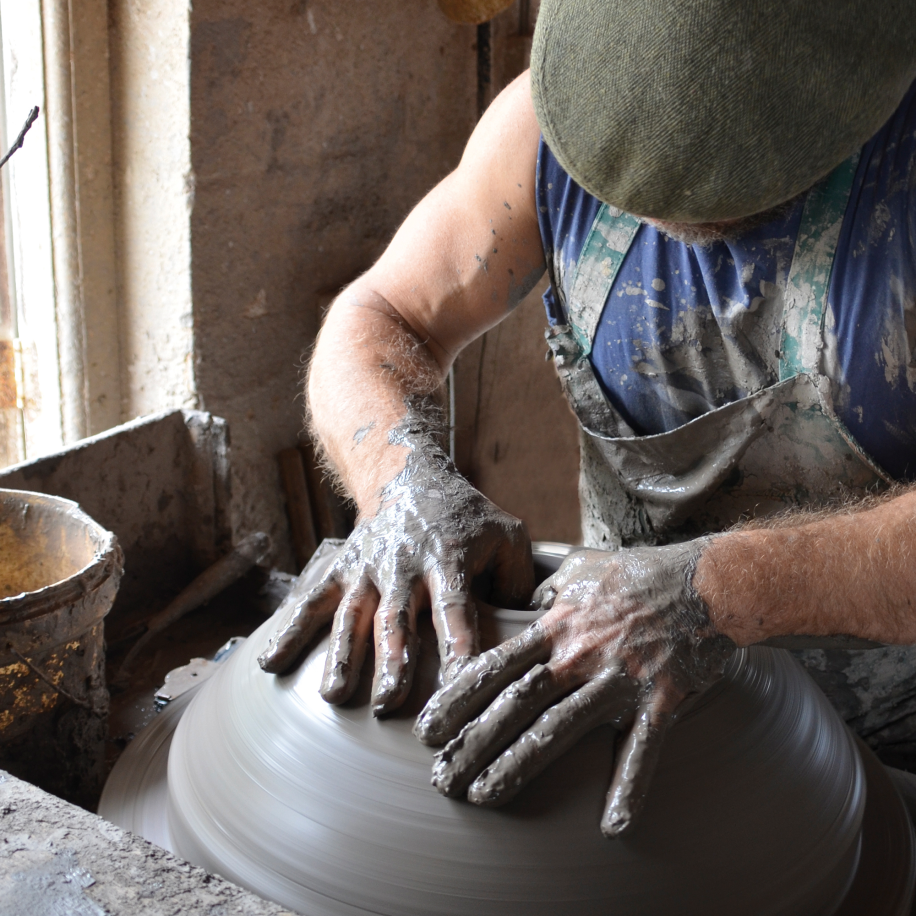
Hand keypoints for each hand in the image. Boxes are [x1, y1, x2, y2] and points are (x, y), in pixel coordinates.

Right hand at [258, 446, 532, 714]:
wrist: (409, 478)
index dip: (458, 650)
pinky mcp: (340, 569)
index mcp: (449, 561)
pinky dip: (290, 630)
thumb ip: (521, 580)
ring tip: (334, 696)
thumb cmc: (467, 519)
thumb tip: (539, 634)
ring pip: (352, 614)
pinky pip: (311, 600)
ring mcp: (367, 568)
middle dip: (392, 662)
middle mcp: (404, 566)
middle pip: (398, 619)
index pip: (456, 612)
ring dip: (343, 654)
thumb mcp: (507, 535)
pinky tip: (269, 664)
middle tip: (389, 705)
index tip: (461, 690)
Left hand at [413, 541, 735, 836]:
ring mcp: (619, 678)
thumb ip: (546, 592)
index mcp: (557, 626)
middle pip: (516, 703)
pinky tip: (613, 826)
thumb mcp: (580, 568)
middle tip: (440, 777)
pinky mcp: (660, 699)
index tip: (428, 729)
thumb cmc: (638, 574)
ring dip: (519, 765)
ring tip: (483, 795)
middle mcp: (579, 654)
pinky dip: (629, 787)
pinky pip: (643, 748)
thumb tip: (522, 605)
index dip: (458, 698)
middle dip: (473, 742)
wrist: (706, 581)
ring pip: (561, 728)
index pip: (496, 665)